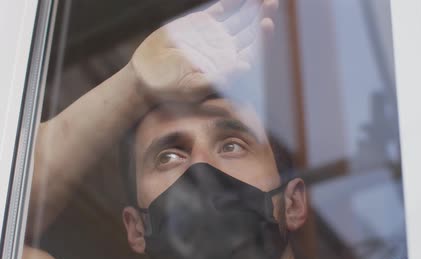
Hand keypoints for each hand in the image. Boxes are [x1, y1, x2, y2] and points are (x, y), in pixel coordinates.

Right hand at [130, 0, 277, 102]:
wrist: (148, 76)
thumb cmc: (171, 89)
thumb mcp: (196, 87)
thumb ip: (221, 78)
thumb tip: (246, 66)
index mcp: (230, 66)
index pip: (253, 50)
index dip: (262, 37)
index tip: (266, 23)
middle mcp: (227, 50)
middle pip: (251, 31)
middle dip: (262, 16)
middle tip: (272, 3)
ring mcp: (216, 34)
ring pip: (240, 17)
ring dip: (252, 6)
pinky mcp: (203, 22)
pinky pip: (223, 8)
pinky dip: (232, 1)